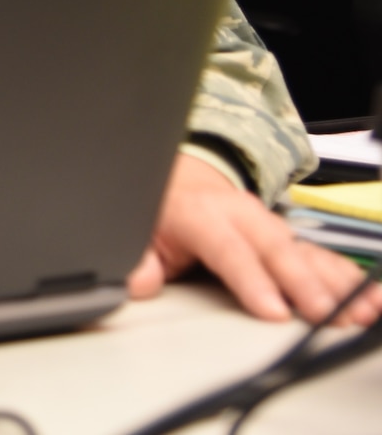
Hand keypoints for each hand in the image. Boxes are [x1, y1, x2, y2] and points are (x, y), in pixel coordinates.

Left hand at [128, 152, 381, 325]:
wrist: (182, 180)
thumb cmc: (164, 210)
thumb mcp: (141, 230)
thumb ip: (140, 259)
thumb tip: (138, 282)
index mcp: (203, 213)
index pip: (229, 249)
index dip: (251, 280)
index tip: (272, 310)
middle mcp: (243, 216)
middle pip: (278, 250)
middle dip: (306, 285)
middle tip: (327, 316)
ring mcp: (270, 225)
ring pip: (307, 253)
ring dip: (338, 283)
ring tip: (362, 311)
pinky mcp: (290, 239)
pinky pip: (323, 257)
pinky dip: (349, 278)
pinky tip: (371, 298)